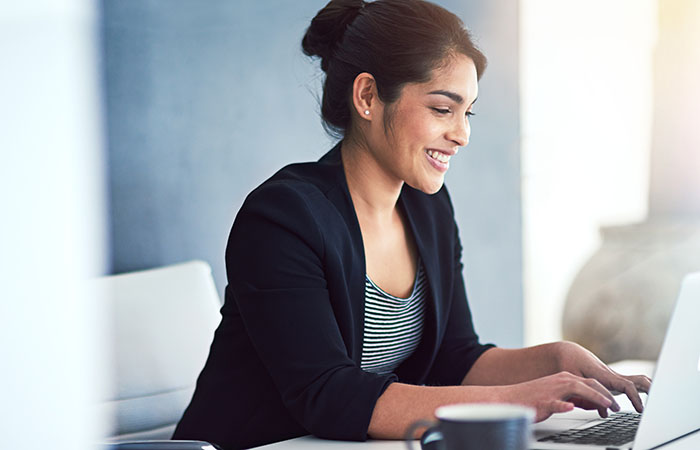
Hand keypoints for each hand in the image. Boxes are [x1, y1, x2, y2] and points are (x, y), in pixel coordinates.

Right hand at [499, 371, 620, 421]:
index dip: (606, 392)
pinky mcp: (543, 401)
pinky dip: (564, 405)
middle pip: (589, 384)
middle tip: (617, 407)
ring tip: (606, 406)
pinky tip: (570, 407)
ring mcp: (552, 390)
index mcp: (564, 379)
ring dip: (593, 397)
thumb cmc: (534, 399)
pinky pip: (555, 402)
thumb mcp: (559, 397)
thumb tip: (593, 404)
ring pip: (576, 389)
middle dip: (606, 395)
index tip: (615, 403)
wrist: (510, 398)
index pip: (591, 383)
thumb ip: (576, 398)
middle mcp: (560, 381)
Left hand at [555, 341, 651, 413]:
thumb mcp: (574, 381)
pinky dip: (640, 390)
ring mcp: (614, 376)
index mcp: (604, 375)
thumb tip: (604, 414)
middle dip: (650, 390)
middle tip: (657, 405)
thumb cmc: (569, 365)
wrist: (568, 353)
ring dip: (648, 389)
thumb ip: (588, 397)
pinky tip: (644, 401)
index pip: (626, 385)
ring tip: (657, 404)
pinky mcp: (613, 379)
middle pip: (638, 380)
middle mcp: (612, 375)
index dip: (635, 397)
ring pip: (637, 380)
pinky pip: (631, 383)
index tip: (640, 409)